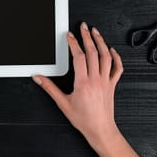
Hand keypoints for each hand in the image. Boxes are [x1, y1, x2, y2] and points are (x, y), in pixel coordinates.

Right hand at [33, 23, 148, 156]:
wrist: (100, 130)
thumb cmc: (83, 119)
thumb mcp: (62, 103)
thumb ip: (50, 88)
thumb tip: (39, 77)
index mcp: (83, 83)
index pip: (79, 57)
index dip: (74, 43)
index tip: (69, 35)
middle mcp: (96, 80)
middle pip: (93, 52)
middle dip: (87, 37)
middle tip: (83, 26)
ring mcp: (106, 81)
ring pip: (106, 57)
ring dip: (101, 42)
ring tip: (96, 32)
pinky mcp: (112, 85)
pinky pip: (117, 68)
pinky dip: (116, 57)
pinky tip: (111, 50)